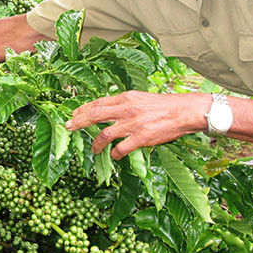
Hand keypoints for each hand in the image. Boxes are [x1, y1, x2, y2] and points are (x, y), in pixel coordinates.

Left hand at [65, 91, 206, 158]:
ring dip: (96, 143)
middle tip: (68, 127)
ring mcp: (132, 124)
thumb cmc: (164, 105)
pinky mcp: (141, 138)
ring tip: (94, 149)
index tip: (73, 113)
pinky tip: (113, 155)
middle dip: (78, 121)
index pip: (98, 103)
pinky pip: (121, 148)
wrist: (183, 111)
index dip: (83, 109)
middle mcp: (126, 109)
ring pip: (104, 134)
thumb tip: (110, 109)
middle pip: (95, 115)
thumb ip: (125, 103)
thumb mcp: (141, 98)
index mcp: (125, 98)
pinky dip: (114, 153)